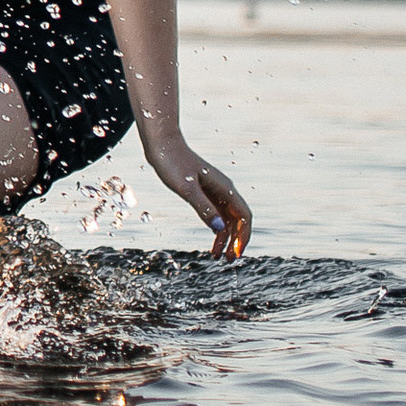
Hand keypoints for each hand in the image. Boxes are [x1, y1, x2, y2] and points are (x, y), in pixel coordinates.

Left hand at [147, 138, 250, 259]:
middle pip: (238, 220)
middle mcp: (223, 189)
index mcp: (224, 188)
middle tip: (229, 261)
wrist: (161, 145)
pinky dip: (216, 228)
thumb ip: (203, 208)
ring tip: (218, 256)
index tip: (237, 253)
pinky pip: (216, 213)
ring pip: (227, 218)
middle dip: (236, 241)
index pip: (244, 216)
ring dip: (225, 237)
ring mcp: (214, 190)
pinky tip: (211, 238)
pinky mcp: (203, 191)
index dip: (244, 236)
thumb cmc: (172, 162)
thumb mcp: (186, 188)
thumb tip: (220, 229)